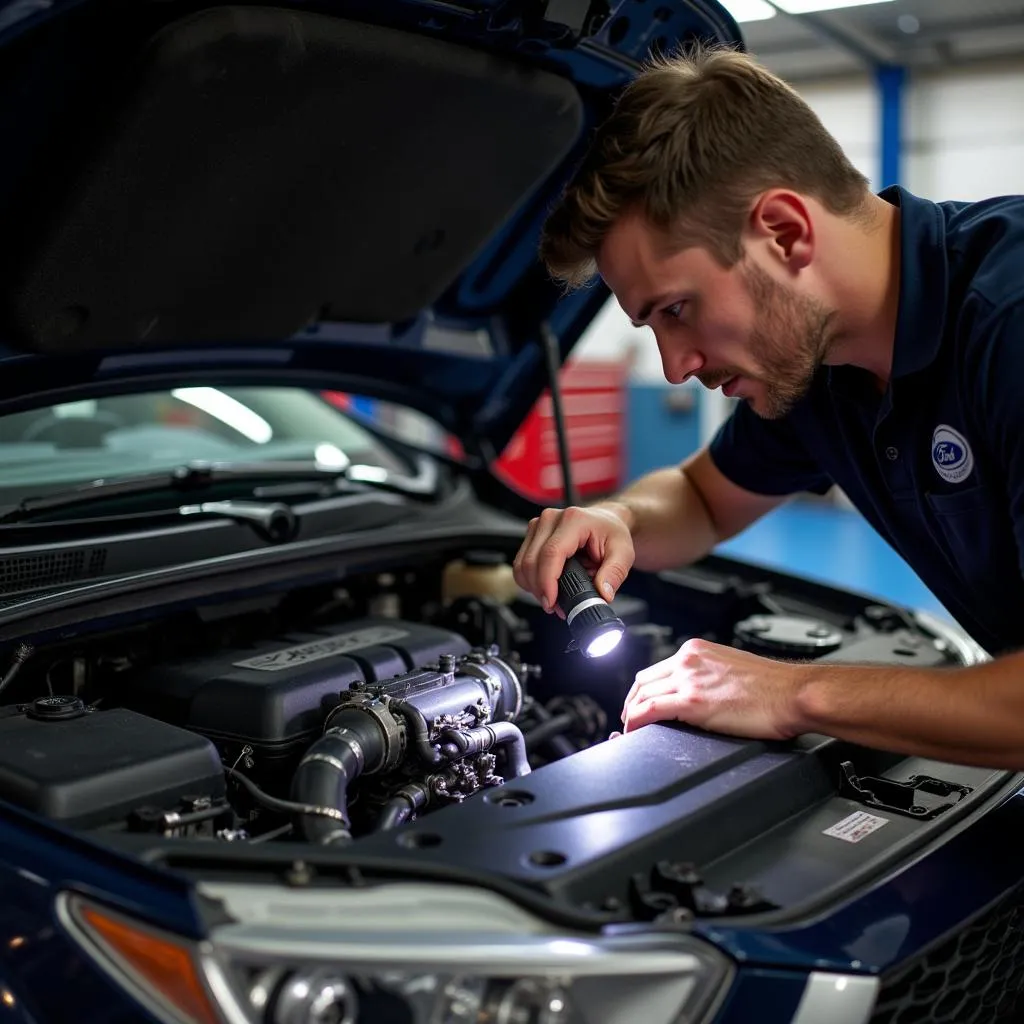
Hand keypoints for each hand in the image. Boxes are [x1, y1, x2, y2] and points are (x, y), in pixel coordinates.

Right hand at [512, 504, 633, 613]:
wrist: (606, 520)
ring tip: (553, 599)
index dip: (547, 581)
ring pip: (522, 564)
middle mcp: (551, 519)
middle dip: (540, 591)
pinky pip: (521, 563)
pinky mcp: (532, 534)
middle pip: (532, 561)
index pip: (551, 553)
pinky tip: (545, 587)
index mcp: (574, 520)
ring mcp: (538, 525)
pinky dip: (530, 580)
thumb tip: (603, 593)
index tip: (552, 602)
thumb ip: (615, 573)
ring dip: (533, 588)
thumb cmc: (612, 533)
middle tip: (557, 608)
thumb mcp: (624, 553)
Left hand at [619, 638, 806, 740]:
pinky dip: (636, 720)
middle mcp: (689, 660)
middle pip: (644, 680)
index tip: (640, 702)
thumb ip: (710, 675)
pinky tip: (634, 730)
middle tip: (630, 718)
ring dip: (631, 712)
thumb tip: (700, 693)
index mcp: (698, 650)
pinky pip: (650, 709)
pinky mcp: (693, 701)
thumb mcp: (732, 670)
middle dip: (632, 700)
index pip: (658, 669)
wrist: (794, 694)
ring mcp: (689, 679)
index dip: (643, 689)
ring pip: (642, 694)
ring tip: (630, 728)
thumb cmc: (775, 688)